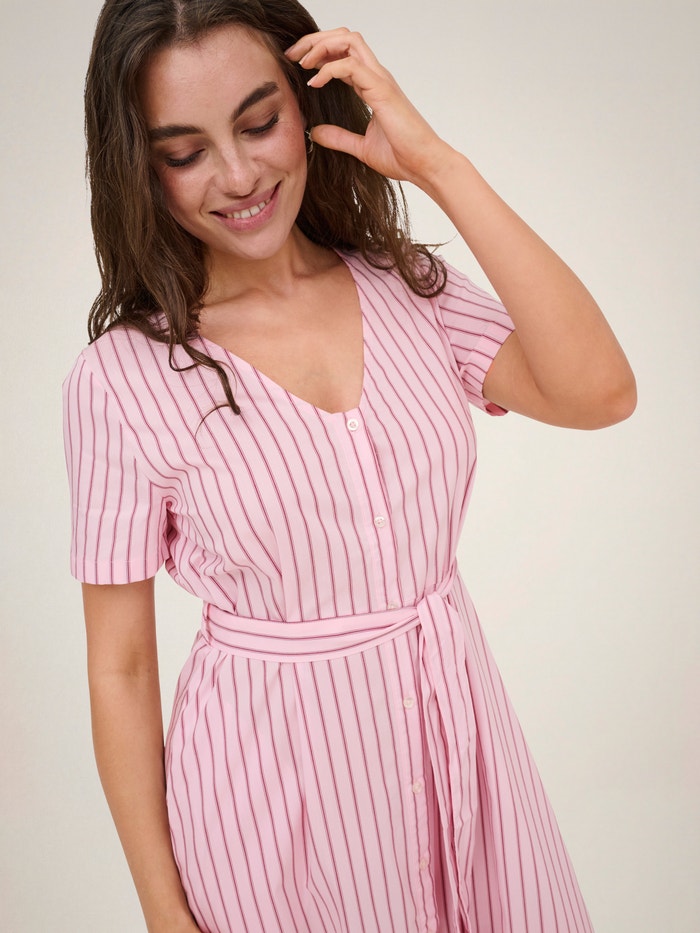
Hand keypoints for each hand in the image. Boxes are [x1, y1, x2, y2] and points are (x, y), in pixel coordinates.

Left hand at [285, 28, 452, 187]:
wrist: (424, 166)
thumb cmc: (402, 157)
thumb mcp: (361, 148)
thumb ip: (339, 137)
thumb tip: (315, 132)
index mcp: (372, 86)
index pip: (343, 53)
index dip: (318, 52)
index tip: (297, 65)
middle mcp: (376, 77)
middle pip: (344, 37)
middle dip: (315, 40)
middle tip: (293, 55)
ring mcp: (380, 80)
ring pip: (348, 41)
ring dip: (321, 46)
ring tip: (302, 63)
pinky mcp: (381, 90)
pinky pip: (351, 65)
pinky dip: (329, 69)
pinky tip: (315, 83)